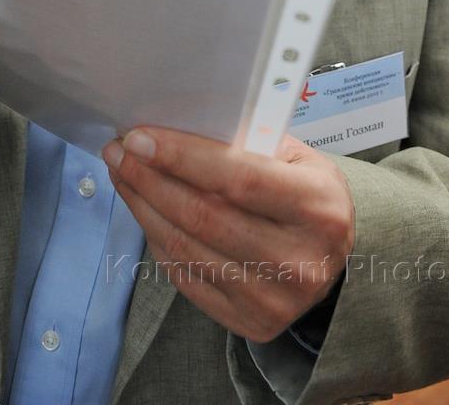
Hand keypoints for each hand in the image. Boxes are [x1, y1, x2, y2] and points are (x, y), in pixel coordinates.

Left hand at [102, 127, 353, 343]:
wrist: (330, 259)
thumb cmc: (306, 192)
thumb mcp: (296, 156)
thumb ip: (247, 141)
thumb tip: (174, 124)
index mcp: (318, 207)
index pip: (239, 178)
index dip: (182, 158)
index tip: (138, 138)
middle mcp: (300, 260)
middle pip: (204, 216)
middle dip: (149, 179)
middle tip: (117, 152)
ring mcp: (274, 299)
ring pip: (186, 248)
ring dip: (143, 206)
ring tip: (123, 175)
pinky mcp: (250, 323)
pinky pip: (185, 275)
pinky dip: (157, 238)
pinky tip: (144, 209)